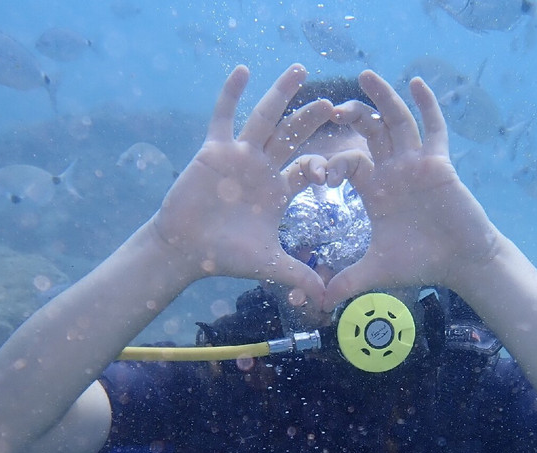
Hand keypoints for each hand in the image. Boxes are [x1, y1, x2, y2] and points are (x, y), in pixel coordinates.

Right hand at [150, 64, 332, 305]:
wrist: (186, 251)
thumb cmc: (225, 256)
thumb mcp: (269, 265)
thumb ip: (298, 274)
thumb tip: (326, 298)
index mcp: (279, 191)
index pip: (310, 170)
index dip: (329, 164)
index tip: (350, 157)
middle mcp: (263, 168)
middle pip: (293, 137)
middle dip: (312, 120)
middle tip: (336, 104)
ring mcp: (239, 155)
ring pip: (265, 118)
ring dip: (281, 94)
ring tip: (301, 70)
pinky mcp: (214, 150)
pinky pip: (223, 116)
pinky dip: (231, 94)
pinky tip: (244, 70)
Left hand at [322, 70, 501, 308]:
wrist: (459, 264)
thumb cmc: (420, 263)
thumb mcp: (374, 271)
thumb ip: (345, 281)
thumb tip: (316, 302)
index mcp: (375, 189)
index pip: (347, 162)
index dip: (330, 163)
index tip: (319, 175)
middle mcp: (393, 170)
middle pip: (369, 132)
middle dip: (351, 117)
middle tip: (329, 107)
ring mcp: (416, 163)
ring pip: (396, 121)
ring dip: (382, 98)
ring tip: (364, 76)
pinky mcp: (439, 162)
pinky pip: (433, 128)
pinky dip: (426, 105)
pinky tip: (415, 82)